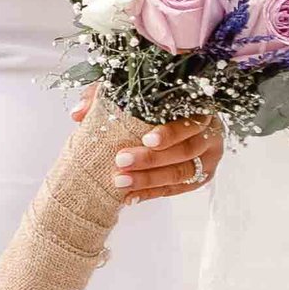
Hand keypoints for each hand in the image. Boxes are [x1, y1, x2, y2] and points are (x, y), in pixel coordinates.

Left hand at [74, 98, 223, 204]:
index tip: (146, 138)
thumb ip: (103, 96)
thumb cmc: (150, 102)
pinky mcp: (202, 176)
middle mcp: (210, 132)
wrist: (171, 118)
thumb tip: (78, 114)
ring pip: (182, 173)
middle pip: (185, 150)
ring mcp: (209, 157)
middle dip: (151, 159)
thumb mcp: (128, 92)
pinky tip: (130, 197)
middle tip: (121, 161)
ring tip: (120, 182)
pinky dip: (152, 193)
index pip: (190, 120)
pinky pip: (178, 189)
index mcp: (199, 106)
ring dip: (149, 180)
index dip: (170, 132)